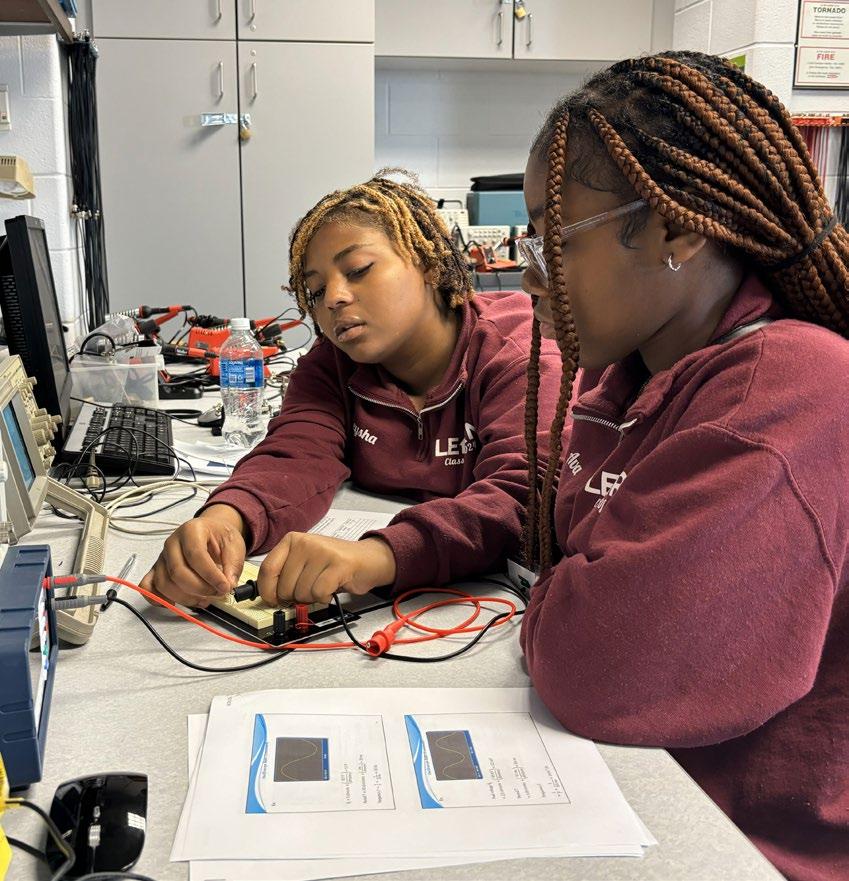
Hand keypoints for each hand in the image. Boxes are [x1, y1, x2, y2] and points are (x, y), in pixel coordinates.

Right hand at [139, 505, 246, 607]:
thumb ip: (233, 565)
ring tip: (204, 599)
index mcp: (191, 530)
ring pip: (164, 583)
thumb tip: (228, 584)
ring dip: (185, 598)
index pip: (195, 555)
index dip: (210, 575)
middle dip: (199, 589)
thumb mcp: (234, 545)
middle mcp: (172, 543)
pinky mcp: (157, 570)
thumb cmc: (219, 536)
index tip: (225, 587)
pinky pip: (149, 587)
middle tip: (217, 593)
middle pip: (177, 572)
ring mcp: (162, 557)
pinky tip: (177, 603)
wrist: (211, 531)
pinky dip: (159, 599)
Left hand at [257, 534, 396, 605]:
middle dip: (295, 597)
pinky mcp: (338, 564)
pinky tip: (331, 589)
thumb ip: (285, 574)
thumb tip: (268, 597)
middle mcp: (305, 542)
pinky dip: (324, 598)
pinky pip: (319, 593)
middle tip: (310, 588)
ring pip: (302, 592)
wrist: (367, 559)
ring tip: (323, 585)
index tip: (273, 600)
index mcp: (292, 540)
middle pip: (284, 587)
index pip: (267, 569)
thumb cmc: (333, 565)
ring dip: (312, 597)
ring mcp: (322, 552)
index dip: (267, 591)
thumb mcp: (304, 563)